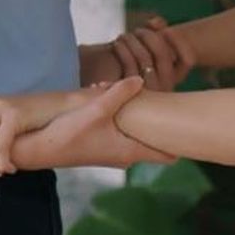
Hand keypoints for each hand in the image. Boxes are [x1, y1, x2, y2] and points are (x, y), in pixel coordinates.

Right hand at [17, 77, 175, 168]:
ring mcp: (116, 150)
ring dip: (144, 118)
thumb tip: (140, 79)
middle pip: (158, 143)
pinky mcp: (104, 144)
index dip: (184, 141)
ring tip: (147, 96)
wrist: (39, 149)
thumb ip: (119, 94)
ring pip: (141, 134)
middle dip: (167, 125)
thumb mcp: (95, 110)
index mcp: (131, 151)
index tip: (195, 125)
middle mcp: (127, 155)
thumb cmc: (68, 134)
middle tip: (176, 104)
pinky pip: (127, 131)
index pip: (169, 154)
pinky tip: (119, 99)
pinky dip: (129, 118)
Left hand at [80, 15, 195, 91]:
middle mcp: (166, 87)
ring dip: (131, 40)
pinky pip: (129, 65)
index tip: (166, 29)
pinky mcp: (130, 93)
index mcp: (175, 77)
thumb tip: (155, 22)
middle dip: (148, 35)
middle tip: (137, 31)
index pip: (188, 59)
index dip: (178, 40)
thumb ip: (157, 30)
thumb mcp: (150, 48)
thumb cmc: (134, 64)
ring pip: (144, 57)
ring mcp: (150, 92)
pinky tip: (117, 44)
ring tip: (124, 36)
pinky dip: (123, 50)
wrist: (112, 93)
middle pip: (162, 54)